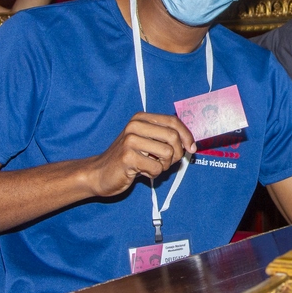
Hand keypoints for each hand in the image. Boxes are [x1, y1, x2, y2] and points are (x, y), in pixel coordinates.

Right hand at [81, 112, 195, 197]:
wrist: (99, 173)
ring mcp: (130, 140)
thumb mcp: (146, 143)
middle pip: (173, 136)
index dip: (187, 135)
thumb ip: (164, 138)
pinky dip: (154, 174)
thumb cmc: (128, 159)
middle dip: (176, 153)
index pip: (173, 121)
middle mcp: (135, 125)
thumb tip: (191, 143)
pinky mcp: (127, 157)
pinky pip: (156, 168)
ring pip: (167, 153)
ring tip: (152, 167)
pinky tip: (142, 172)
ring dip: (164, 165)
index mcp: (141, 118)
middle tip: (166, 162)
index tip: (192, 148)